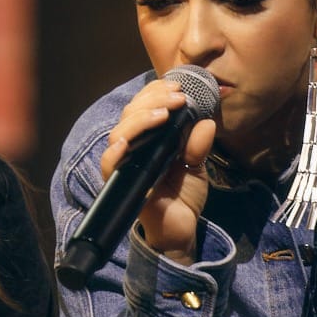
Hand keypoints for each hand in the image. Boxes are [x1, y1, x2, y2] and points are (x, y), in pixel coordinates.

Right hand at [101, 79, 217, 262]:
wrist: (181, 228)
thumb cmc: (183, 196)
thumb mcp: (197, 165)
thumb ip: (199, 144)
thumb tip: (206, 122)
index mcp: (149, 138)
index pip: (142, 106)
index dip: (156, 92)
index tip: (178, 87)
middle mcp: (134, 148)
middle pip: (129, 114)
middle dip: (153, 99)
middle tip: (178, 97)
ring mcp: (126, 165)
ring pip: (119, 133)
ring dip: (140, 118)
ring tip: (165, 113)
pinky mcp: (122, 184)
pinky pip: (109, 165)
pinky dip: (115, 151)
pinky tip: (127, 142)